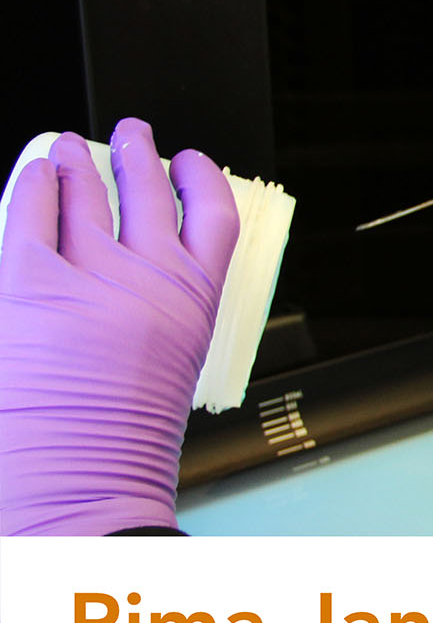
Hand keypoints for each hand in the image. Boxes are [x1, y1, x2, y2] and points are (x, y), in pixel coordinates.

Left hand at [0, 121, 239, 534]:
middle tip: (133, 136)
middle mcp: (151, 280)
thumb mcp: (167, 374)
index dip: (202, 180)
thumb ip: (157, 322)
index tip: (192, 164)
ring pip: (92, 192)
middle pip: (150, 191)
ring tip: (70, 148)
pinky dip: (33, 186)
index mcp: (195, 305)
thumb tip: (131, 288)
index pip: (213, 218)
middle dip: (140, 154)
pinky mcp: (29, 280)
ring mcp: (91, 275)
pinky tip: (33, 177)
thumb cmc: (121, 448)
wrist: (79, 486)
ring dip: (81, 160)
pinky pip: (31, 212)